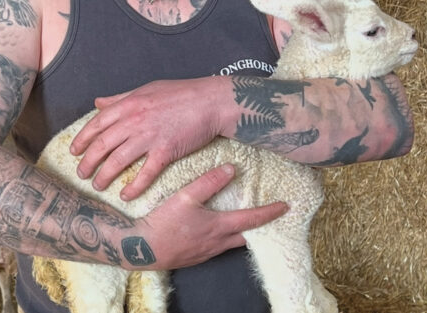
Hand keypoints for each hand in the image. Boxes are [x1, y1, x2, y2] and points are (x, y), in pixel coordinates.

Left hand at [70, 77, 229, 200]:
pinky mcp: (166, 151)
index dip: (82, 139)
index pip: (97, 123)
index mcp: (129, 104)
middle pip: (102, 145)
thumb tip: (98, 103)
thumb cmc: (181, 94)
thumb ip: (121, 98)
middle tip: (81, 173)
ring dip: (104, 175)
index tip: (74, 151)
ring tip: (98, 185)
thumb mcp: (147, 90)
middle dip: (88, 161)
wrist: (211, 101)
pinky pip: (145, 173)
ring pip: (118, 160)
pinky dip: (134, 186)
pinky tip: (126, 195)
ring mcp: (149, 136)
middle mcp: (135, 120)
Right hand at [126, 164, 288, 269]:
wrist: (140, 249)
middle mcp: (217, 243)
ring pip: (231, 243)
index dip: (270, 212)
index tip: (286, 206)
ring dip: (240, 233)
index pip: (252, 219)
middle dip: (259, 227)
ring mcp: (205, 253)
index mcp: (219, 227)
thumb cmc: (163, 222)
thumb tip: (231, 168)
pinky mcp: (194, 257)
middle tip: (268, 218)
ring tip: (243, 221)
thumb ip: (208, 182)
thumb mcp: (185, 197)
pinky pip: (216, 247)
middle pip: (246, 236)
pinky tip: (214, 230)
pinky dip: (224, 238)